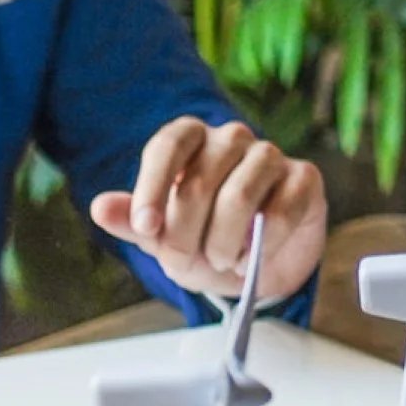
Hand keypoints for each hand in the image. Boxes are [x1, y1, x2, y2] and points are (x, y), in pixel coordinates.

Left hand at [90, 118, 327, 301]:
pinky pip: (280, 213)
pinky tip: (248, 260)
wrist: (252, 267)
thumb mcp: (160, 238)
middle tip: (182, 262)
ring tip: (218, 261)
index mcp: (190, 141)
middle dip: (183, 235)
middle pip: (200, 180)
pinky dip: (260, 247)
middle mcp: (231, 139)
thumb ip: (132, 222)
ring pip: (240, 196)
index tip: (144, 227)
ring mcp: (270, 156)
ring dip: (221, 244)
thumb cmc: (201, 242)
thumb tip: (100, 207)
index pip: (169, 145)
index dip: (152, 186)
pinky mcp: (304, 179)